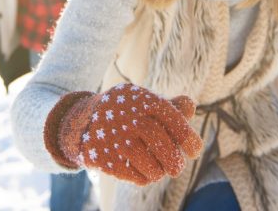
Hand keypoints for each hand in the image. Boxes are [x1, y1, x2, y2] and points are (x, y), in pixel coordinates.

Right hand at [44, 83, 203, 185]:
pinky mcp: (104, 158)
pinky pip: (134, 176)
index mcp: (141, 100)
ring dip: (159, 172)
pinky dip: (143, 178)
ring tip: (159, 171)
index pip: (172, 118)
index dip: (187, 137)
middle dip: (174, 160)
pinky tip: (143, 173)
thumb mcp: (143, 103)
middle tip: (177, 168)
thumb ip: (169, 106)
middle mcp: (127, 118)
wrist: (82, 122)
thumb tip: (191, 107)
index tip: (194, 150)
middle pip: (161, 143)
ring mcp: (114, 139)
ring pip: (149, 164)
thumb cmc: (124, 113)